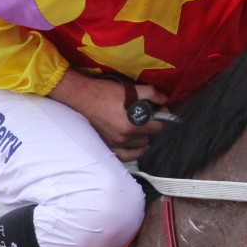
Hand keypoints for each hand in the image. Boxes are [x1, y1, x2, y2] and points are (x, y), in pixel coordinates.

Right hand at [47, 70, 168, 160]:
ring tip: (138, 125)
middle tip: (147, 115)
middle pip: (149, 136)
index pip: (158, 127)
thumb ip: (150, 93)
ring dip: (142, 136)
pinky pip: (126, 156)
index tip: (160, 109)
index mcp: (130, 125)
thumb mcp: (129, 89)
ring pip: (139, 146)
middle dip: (151, 125)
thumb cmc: (104, 92)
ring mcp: (114, 144)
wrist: (81, 97)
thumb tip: (165, 99)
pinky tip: (137, 144)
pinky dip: (134, 151)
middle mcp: (123, 138)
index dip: (162, 117)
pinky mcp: (107, 146)